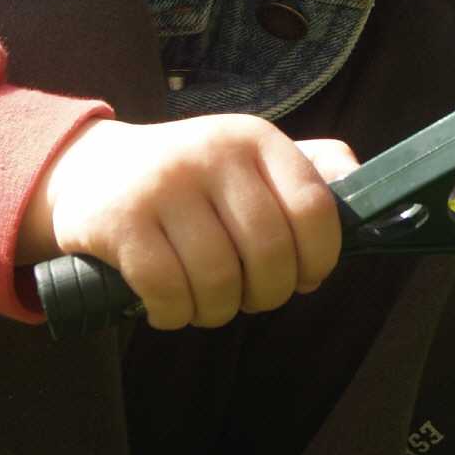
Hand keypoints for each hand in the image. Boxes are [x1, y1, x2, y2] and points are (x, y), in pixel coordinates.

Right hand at [25, 115, 358, 330]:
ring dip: (218, 311)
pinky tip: (168, 307)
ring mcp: (164, 185)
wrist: (91, 171)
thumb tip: (362, 185)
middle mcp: (212, 153)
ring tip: (207, 302)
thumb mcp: (249, 160)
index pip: (314, 208)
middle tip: (250, 297)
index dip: (319, 258)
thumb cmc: (190, 180)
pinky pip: (167, 292)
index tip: (305, 277)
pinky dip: (174, 315)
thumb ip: (310, 171)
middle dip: (267, 294)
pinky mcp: (120, 220)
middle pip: (269, 253)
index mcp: (255, 139)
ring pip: (219, 280)